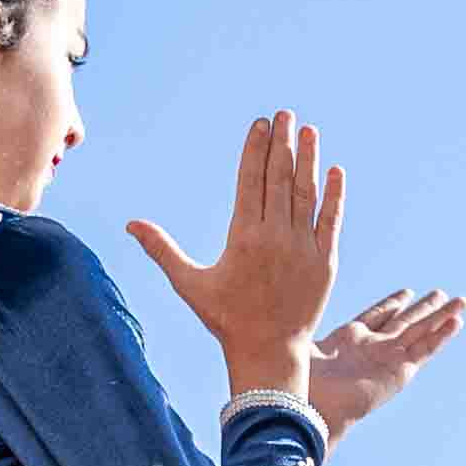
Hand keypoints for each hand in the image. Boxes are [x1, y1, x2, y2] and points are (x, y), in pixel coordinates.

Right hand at [120, 114, 348, 407]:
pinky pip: (332, 221)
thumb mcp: (189, 283)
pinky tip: (335, 170)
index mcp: (243, 237)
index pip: (251, 181)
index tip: (261, 123)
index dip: (256, 149)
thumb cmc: (225, 318)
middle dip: (282, 143)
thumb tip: (131, 223)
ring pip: (306, 194)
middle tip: (286, 114)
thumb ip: (162, 249)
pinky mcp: (326, 262)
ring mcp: (303, 248)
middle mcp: (276, 237)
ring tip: (309, 130)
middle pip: (279, 179)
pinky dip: (334, 196)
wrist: (269, 351)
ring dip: (308, 159)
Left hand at [299, 285, 465, 442]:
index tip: (407, 292)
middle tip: (442, 293)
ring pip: (421, 332)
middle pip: (406, 321)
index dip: (392, 303)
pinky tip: (457, 322)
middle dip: (424, 307)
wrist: (315, 407)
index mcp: (350, 339)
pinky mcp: (400, 372)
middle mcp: (374, 348)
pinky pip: (425, 349)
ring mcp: (389, 359)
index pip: (377, 316)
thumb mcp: (303, 343)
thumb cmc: (302, 379)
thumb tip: (287, 310)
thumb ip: (304, 328)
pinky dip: (441, 336)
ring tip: (462, 302)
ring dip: (441, 317)